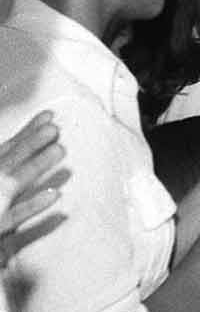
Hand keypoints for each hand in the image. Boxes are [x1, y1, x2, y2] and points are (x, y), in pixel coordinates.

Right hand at [0, 111, 64, 236]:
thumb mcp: (3, 192)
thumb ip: (13, 170)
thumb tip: (37, 152)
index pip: (7, 150)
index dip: (27, 132)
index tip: (48, 116)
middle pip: (10, 160)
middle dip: (31, 142)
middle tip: (56, 128)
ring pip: (12, 183)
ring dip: (36, 165)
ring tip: (60, 150)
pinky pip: (13, 218)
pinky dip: (32, 205)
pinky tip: (54, 194)